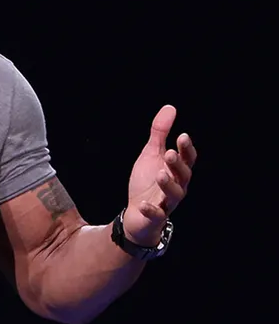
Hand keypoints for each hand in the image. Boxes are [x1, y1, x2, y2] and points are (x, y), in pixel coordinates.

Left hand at [123, 105, 196, 246]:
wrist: (137, 213)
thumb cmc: (147, 181)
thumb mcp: (151, 154)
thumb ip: (160, 133)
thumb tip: (170, 107)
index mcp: (176, 171)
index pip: (187, 159)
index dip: (186, 149)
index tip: (182, 136)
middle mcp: (176, 186)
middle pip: (183, 176)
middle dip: (178, 165)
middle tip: (169, 152)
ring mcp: (166, 202)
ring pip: (174, 195)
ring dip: (168, 184)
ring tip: (161, 173)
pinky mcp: (155, 216)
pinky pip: (156, 214)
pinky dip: (151, 209)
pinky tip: (144, 203)